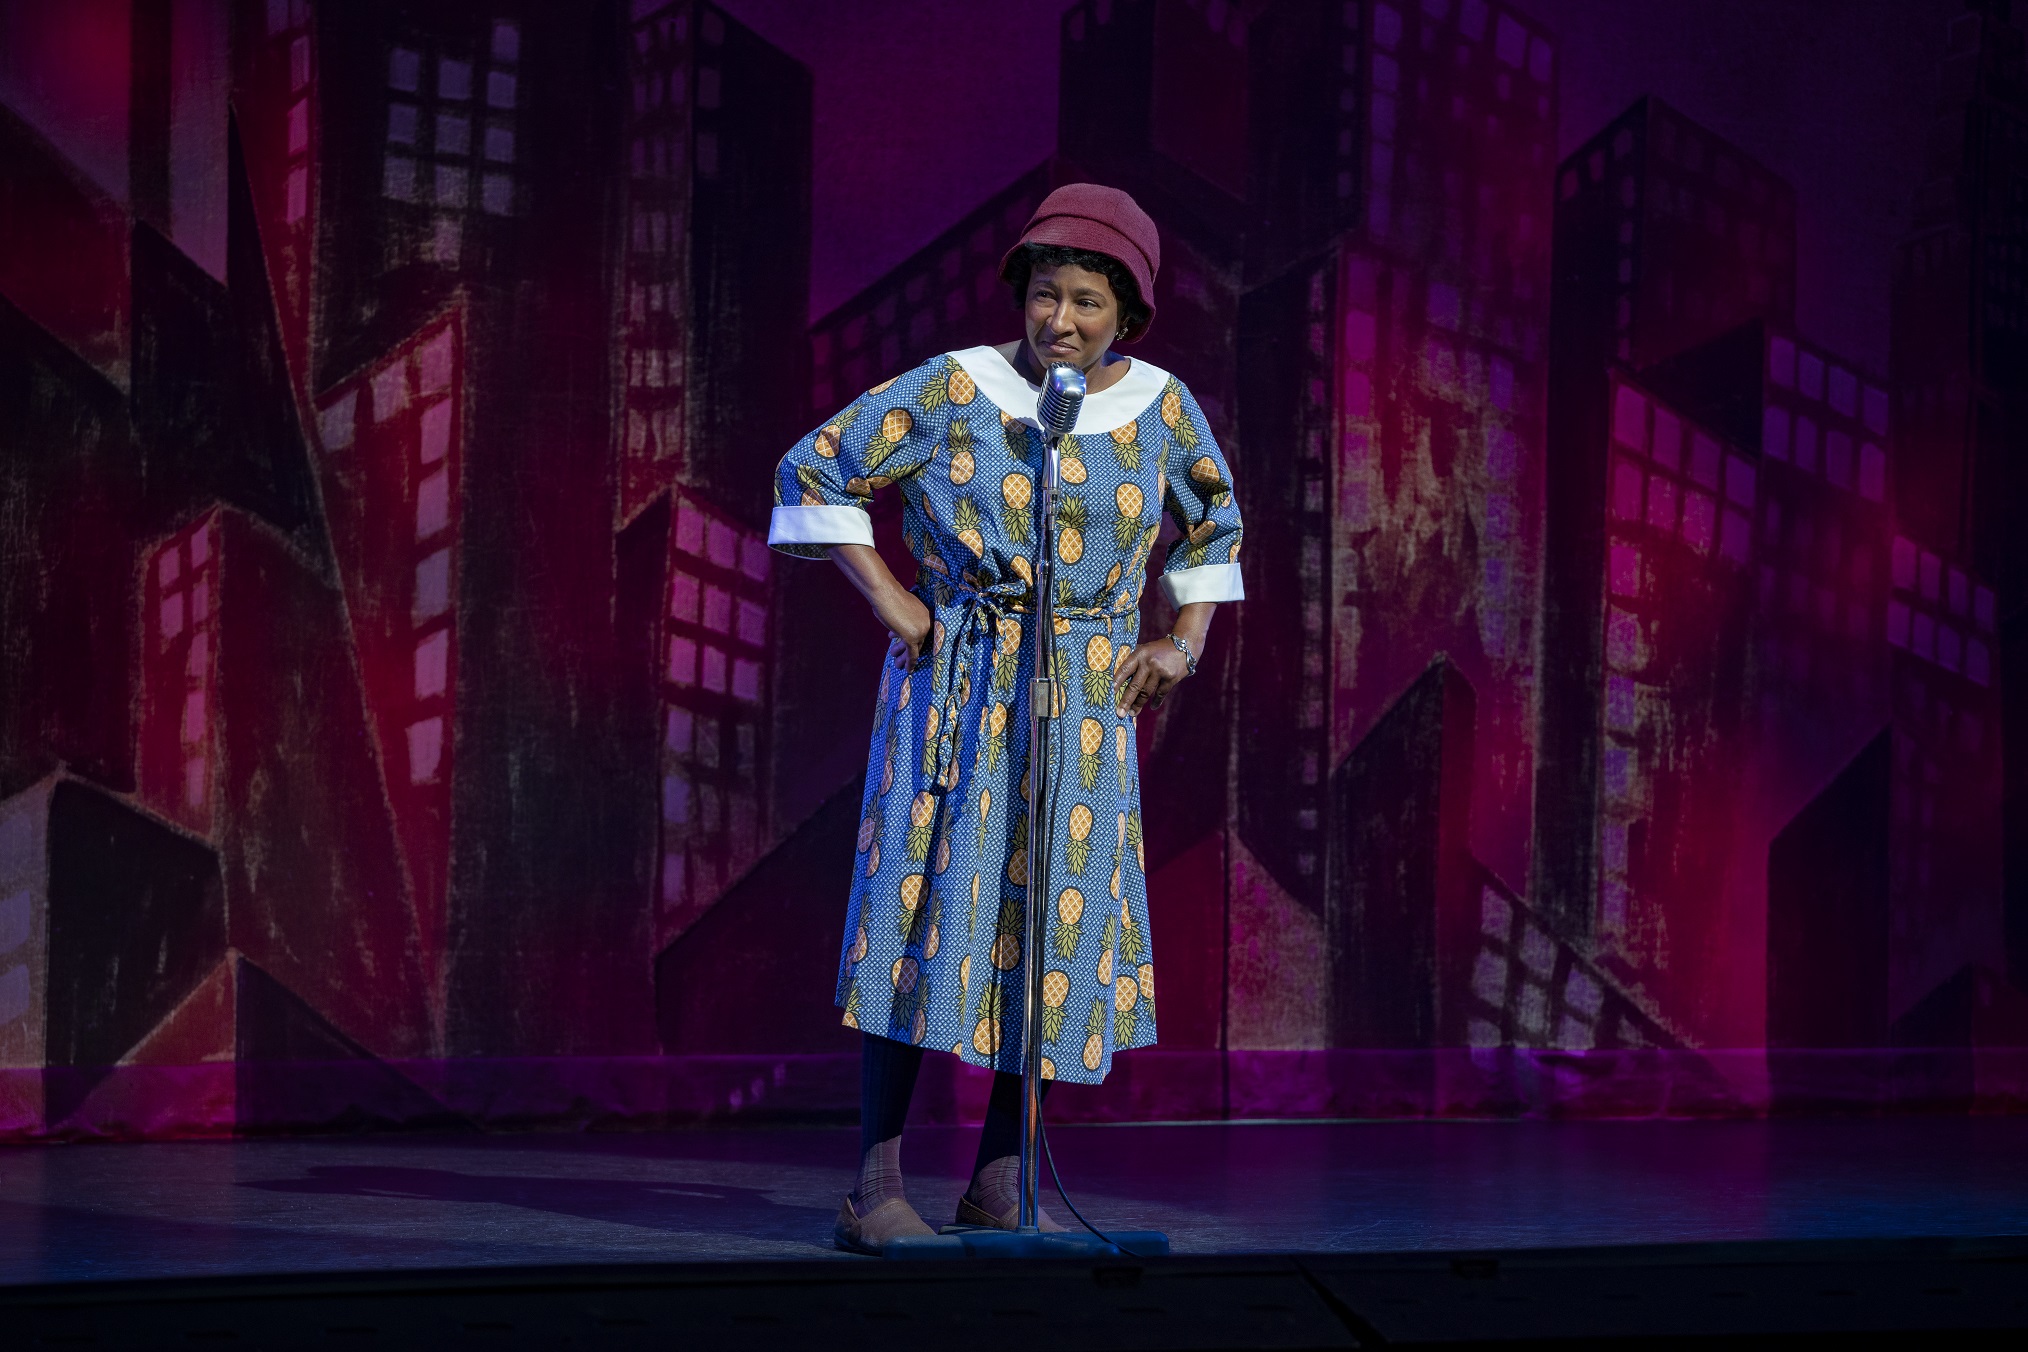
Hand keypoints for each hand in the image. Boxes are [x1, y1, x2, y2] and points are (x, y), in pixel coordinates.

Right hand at [825, 544, 933, 671]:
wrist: (885, 594)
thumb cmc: (889, 598)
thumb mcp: (900, 609)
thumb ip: (903, 619)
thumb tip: (897, 628)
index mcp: (926, 614)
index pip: (921, 631)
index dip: (911, 639)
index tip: (903, 644)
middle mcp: (926, 622)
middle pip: (919, 641)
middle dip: (906, 649)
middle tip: (897, 655)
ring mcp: (921, 630)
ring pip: (914, 648)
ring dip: (903, 656)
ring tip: (895, 662)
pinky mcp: (912, 637)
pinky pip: (912, 653)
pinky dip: (909, 662)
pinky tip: (906, 669)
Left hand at [1113, 639, 1189, 716]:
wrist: (1185, 645)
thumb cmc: (1159, 649)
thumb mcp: (1145, 649)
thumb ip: (1133, 660)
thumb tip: (1117, 675)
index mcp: (1140, 654)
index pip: (1124, 670)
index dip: (1115, 683)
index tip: (1109, 694)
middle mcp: (1149, 663)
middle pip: (1135, 686)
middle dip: (1126, 701)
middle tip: (1119, 713)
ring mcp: (1161, 672)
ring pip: (1146, 692)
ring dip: (1138, 705)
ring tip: (1132, 713)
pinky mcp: (1171, 678)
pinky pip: (1161, 694)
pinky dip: (1156, 701)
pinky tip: (1152, 707)